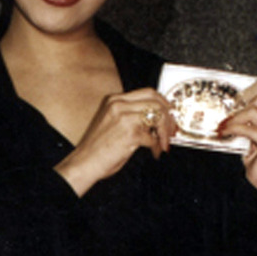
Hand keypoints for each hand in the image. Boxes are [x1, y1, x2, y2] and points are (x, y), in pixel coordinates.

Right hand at [54, 88, 175, 196]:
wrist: (84, 162)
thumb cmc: (97, 147)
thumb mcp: (112, 121)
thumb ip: (130, 115)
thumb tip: (156, 118)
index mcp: (114, 100)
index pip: (148, 92)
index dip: (163, 103)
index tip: (170, 113)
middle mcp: (119, 105)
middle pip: (156, 101)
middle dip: (169, 117)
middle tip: (172, 130)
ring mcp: (124, 118)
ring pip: (158, 117)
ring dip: (165, 133)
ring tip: (163, 144)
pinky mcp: (130, 134)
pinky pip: (153, 138)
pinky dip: (156, 147)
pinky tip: (153, 152)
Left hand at [217, 80, 256, 198]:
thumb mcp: (256, 128)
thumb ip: (252, 114)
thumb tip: (233, 99)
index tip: (240, 96)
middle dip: (239, 105)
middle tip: (226, 113)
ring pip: (253, 111)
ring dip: (233, 118)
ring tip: (223, 125)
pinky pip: (249, 129)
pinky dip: (233, 129)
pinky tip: (224, 132)